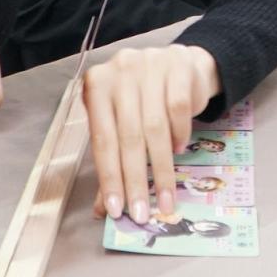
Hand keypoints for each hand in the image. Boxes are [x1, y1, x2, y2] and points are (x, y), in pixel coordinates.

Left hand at [84, 44, 219, 223]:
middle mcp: (119, 71)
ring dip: (161, 168)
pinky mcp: (178, 66)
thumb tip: (103, 208)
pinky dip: (179, 134)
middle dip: (135, 180)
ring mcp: (149, 65)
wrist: (178, 63)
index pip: (102, 139)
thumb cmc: (144, 98)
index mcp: (97, 86)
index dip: (110, 177)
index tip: (117, 209)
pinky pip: (179, 108)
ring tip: (165, 196)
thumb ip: (112, 160)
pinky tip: (179, 150)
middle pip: (128, 136)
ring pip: (155, 127)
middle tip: (142, 212)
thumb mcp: (122, 122)